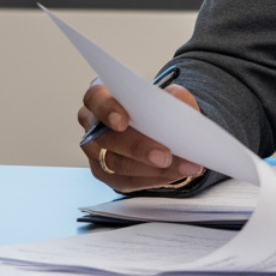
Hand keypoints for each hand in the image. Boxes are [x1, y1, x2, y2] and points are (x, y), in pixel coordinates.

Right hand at [78, 80, 204, 192]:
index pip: (95, 98)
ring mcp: (96, 151)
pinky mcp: (105, 173)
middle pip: (107, 138)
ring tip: (182, 167)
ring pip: (116, 163)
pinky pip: (126, 180)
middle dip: (138, 148)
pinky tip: (173, 173)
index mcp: (102, 97)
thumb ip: (174, 95)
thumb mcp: (170, 97)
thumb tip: (175, 100)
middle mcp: (93, 125)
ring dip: (152, 168)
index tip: (122, 122)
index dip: (106, 109)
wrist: (159, 131)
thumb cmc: (158, 109)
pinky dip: (153, 178)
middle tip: (165, 155)